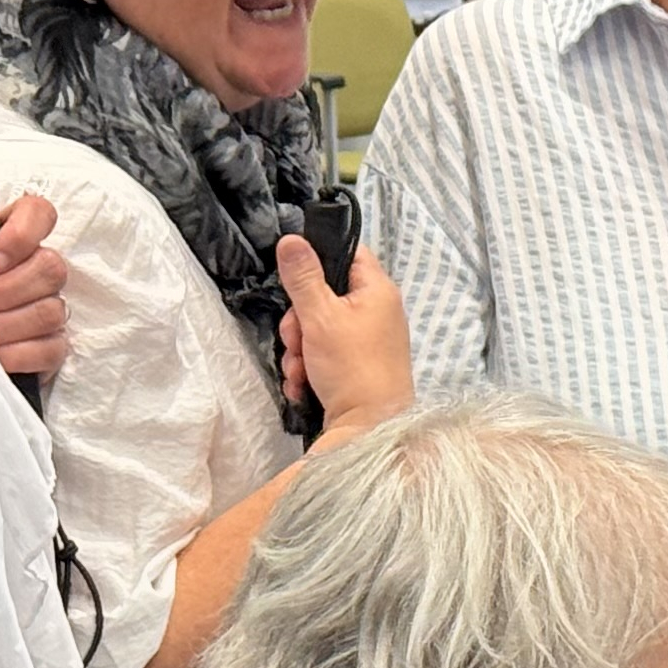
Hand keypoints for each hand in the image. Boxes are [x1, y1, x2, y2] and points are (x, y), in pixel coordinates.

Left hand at [0, 179, 68, 377]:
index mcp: (9, 236)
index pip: (41, 213)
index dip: (24, 234)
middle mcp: (37, 268)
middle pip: (53, 268)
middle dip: (9, 290)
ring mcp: (49, 307)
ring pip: (53, 310)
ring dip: (9, 324)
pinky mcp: (51, 347)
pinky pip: (54, 349)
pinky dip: (22, 354)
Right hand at [275, 233, 411, 435]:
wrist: (369, 428)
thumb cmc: (352, 367)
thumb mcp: (320, 317)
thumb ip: (303, 278)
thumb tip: (291, 239)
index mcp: (377, 290)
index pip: (348, 252)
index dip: (319, 258)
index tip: (297, 278)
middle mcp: (377, 311)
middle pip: (324, 294)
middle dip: (299, 319)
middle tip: (296, 337)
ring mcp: (368, 339)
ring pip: (318, 327)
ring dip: (299, 348)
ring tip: (299, 367)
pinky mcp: (358, 365)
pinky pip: (324, 353)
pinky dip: (308, 367)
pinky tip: (303, 382)